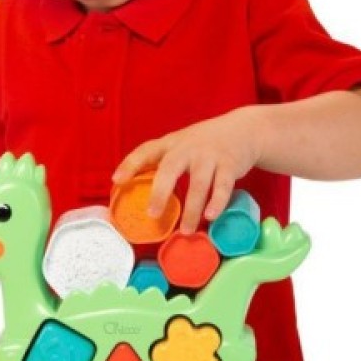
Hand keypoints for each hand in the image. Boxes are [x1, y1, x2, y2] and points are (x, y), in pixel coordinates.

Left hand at [112, 109, 261, 233]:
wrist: (243, 130)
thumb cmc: (204, 143)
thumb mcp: (181, 145)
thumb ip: (163, 162)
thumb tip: (137, 190)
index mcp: (171, 144)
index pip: (146, 151)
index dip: (130, 164)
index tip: (117, 180)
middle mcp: (188, 148)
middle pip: (170, 169)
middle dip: (160, 192)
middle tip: (153, 214)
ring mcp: (209, 156)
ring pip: (199, 184)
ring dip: (192, 209)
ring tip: (186, 230)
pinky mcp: (229, 165)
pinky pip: (223, 186)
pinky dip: (217, 202)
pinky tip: (211, 216)